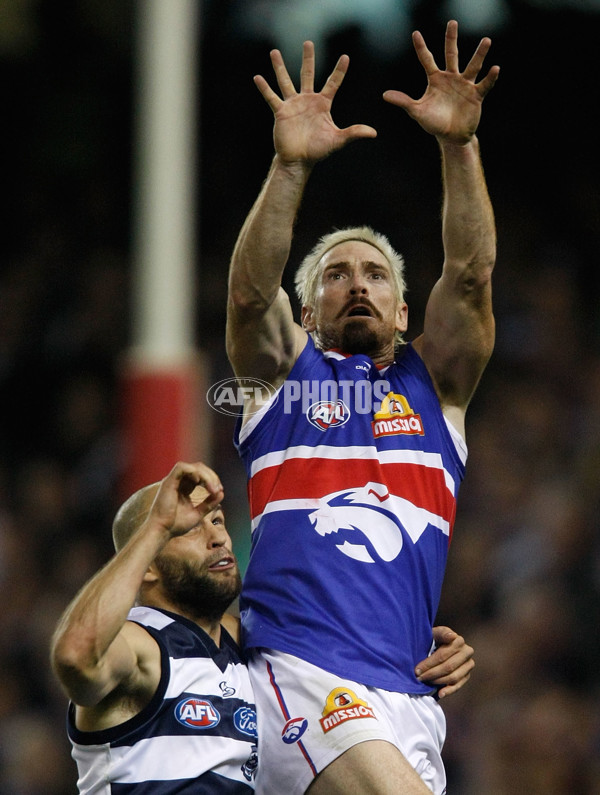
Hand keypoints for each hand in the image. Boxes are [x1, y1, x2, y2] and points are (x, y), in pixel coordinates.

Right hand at [148, 461, 223, 538]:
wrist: (162, 531)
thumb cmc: (176, 525)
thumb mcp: (198, 513)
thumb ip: (209, 503)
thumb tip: (221, 493)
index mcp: (184, 488)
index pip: (201, 476)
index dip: (212, 480)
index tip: (219, 491)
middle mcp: (178, 482)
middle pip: (199, 469)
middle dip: (212, 476)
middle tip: (218, 489)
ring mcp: (173, 481)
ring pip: (193, 467)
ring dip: (206, 475)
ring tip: (212, 488)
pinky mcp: (168, 482)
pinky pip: (182, 468)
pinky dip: (193, 472)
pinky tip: (200, 481)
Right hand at [254, 40, 376, 165]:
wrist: (298, 161)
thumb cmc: (318, 151)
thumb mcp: (338, 140)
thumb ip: (354, 133)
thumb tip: (373, 133)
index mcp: (322, 104)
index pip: (333, 83)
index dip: (339, 71)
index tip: (345, 57)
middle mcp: (307, 100)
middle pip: (308, 74)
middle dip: (308, 59)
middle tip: (308, 42)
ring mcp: (293, 105)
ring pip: (286, 81)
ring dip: (280, 67)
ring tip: (274, 52)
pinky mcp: (281, 112)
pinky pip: (271, 97)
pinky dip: (264, 88)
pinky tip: (257, 77)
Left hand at [383, 20, 498, 144]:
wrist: (451, 137)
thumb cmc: (434, 123)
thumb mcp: (417, 112)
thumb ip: (403, 101)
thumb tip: (384, 95)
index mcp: (435, 79)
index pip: (427, 60)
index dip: (421, 48)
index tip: (415, 33)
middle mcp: (451, 78)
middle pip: (451, 54)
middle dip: (451, 39)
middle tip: (452, 23)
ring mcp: (465, 85)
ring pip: (472, 66)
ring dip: (479, 54)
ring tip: (486, 40)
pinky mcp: (476, 95)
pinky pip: (484, 84)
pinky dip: (490, 78)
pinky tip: (495, 68)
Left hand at [415, 626, 474, 697]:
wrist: (438, 645)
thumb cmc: (433, 639)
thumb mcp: (434, 633)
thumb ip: (441, 633)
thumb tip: (452, 636)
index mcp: (458, 640)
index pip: (442, 655)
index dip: (429, 663)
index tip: (417, 670)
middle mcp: (467, 652)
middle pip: (448, 667)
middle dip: (431, 673)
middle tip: (419, 678)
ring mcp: (469, 664)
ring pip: (453, 677)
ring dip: (438, 681)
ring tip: (425, 682)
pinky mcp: (467, 675)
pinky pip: (459, 685)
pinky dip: (449, 691)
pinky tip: (440, 693)